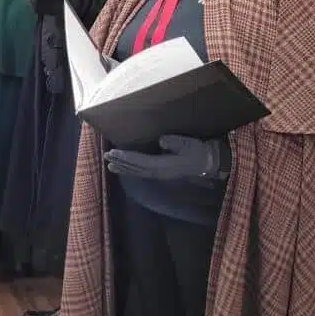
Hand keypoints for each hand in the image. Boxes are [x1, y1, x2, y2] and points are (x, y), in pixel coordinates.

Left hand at [104, 136, 222, 180]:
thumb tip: (161, 140)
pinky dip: (131, 170)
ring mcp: (160, 174)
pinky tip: (125, 168)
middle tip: (106, 156)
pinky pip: (142, 172)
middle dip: (120, 162)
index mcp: (164, 166)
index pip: (140, 162)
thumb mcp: (188, 144)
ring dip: (123, 167)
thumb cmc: (198, 152)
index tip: (113, 152)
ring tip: (109, 164)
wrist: (208, 163)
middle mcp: (159, 172)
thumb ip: (175, 142)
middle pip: (135, 168)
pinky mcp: (161, 173)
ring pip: (137, 172)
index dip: (126, 157)